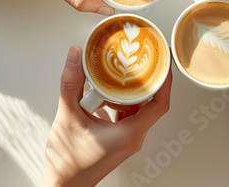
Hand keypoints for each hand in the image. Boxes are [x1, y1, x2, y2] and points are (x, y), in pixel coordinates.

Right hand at [43, 46, 171, 186]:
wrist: (63, 185)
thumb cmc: (67, 162)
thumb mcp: (67, 117)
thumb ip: (71, 84)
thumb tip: (75, 55)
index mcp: (130, 133)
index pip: (160, 104)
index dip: (165, 81)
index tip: (164, 62)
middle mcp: (133, 137)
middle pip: (150, 102)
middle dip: (145, 80)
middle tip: (140, 59)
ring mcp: (127, 139)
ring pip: (137, 108)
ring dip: (128, 91)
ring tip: (117, 74)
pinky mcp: (119, 139)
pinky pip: (126, 114)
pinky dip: (118, 101)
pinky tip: (103, 93)